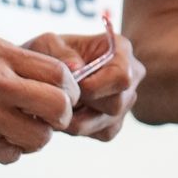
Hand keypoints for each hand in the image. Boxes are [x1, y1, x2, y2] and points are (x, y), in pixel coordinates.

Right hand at [0, 32, 76, 163]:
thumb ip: (9, 60)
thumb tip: (52, 76)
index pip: (58, 72)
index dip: (67, 89)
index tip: (60, 96)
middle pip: (59, 106)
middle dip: (60, 117)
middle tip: (47, 120)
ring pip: (40, 137)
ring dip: (34, 139)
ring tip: (16, 132)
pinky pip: (11, 155)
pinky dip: (8, 152)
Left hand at [23, 29, 145, 139]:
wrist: (48, 70)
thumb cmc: (49, 53)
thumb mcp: (47, 44)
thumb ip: (59, 52)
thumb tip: (76, 69)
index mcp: (120, 50)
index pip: (121, 77)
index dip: (95, 87)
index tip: (71, 86)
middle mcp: (130, 77)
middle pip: (116, 104)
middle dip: (84, 106)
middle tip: (61, 99)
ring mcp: (125, 102)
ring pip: (109, 124)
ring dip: (78, 120)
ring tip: (60, 106)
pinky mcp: (115, 122)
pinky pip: (103, 133)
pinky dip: (81, 128)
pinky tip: (68, 113)